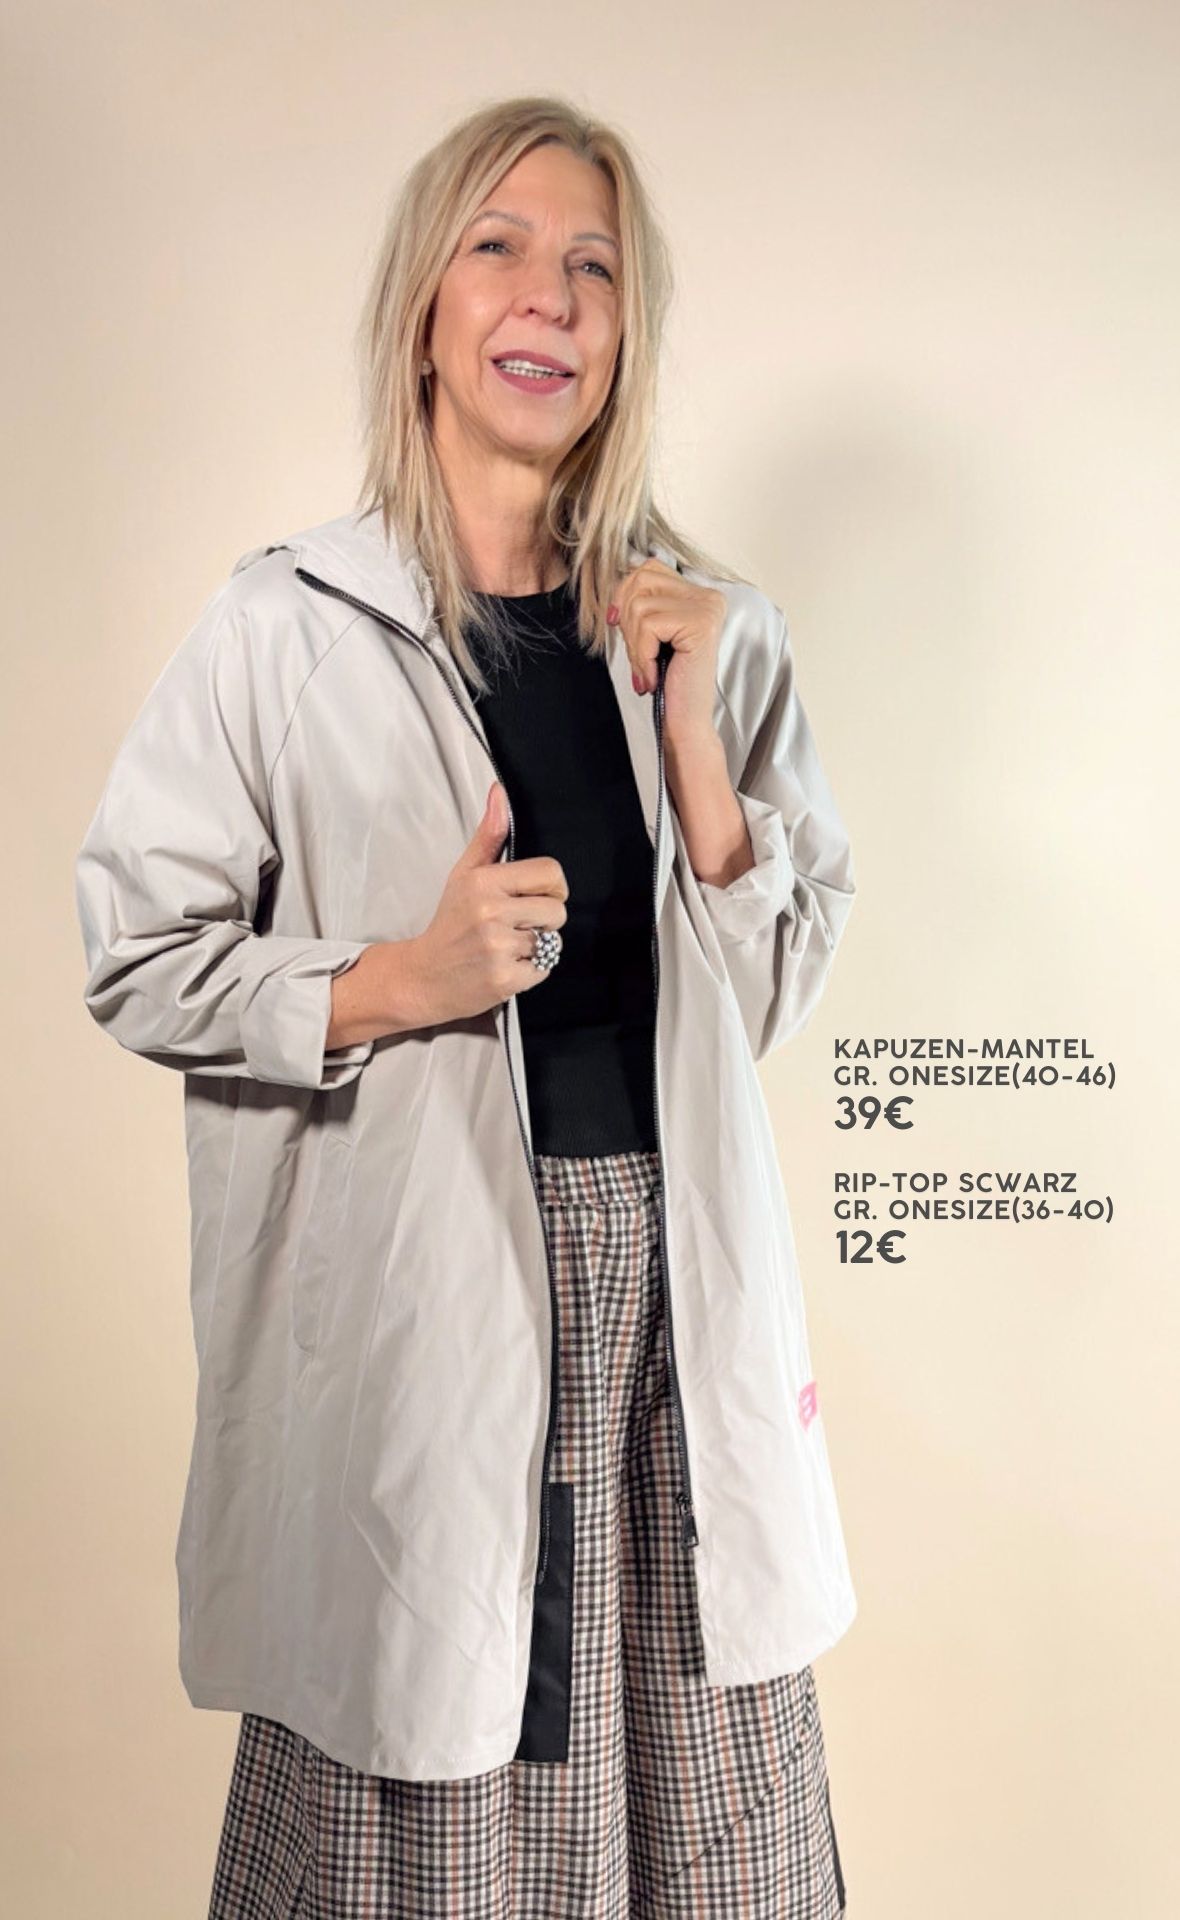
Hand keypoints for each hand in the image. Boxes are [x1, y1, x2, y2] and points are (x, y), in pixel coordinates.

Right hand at [408, 783, 568, 1023]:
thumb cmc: (449, 923)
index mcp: (484, 882)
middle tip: (515, 925)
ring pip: (553, 941)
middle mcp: (491, 913)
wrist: (423, 978)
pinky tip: (505, 965)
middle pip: (558, 909)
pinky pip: (545, 969)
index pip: (551, 872)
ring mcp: (498, 948)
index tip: (535, 896)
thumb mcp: (464, 874)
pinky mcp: (505, 980)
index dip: (551, 887)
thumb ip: (488, 835)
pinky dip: (530, 970)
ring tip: (507, 946)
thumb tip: (499, 792)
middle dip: (543, 919)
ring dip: (537, 946)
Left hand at [606, 557, 726, 747]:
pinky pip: (649, 625)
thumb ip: (640, 601)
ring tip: (647, 669)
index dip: (624, 595)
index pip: (648, 569)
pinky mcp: (701, 624)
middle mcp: (709, 596)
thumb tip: (617, 580)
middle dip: (627, 620)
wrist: (685, 722)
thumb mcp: (649, 633)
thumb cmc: (666, 681)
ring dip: (634, 644)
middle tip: (638, 656)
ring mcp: (708, 608)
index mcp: (699, 594)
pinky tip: (653, 676)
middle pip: (642, 580)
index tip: (618, 625)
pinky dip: (642, 655)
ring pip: (641, 605)